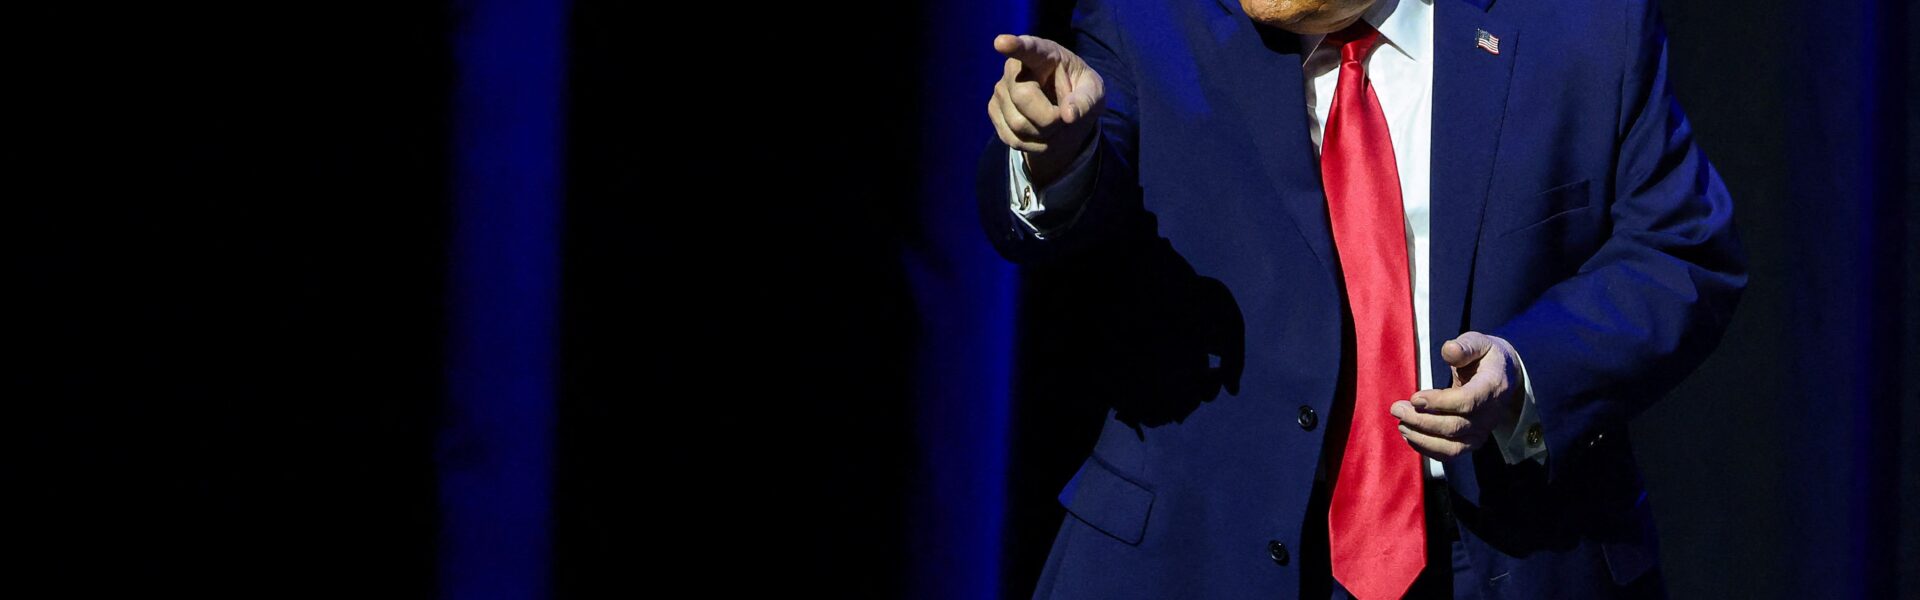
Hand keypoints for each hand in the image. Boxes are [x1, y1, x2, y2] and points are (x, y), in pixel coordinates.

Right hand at [987, 34, 1104, 186]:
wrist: (1064, 113)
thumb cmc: (1080, 93)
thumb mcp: (1094, 93)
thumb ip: (1086, 101)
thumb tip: (1068, 115)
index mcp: (1044, 54)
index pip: (1028, 48)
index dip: (1014, 46)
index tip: (1001, 43)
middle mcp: (1015, 68)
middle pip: (1023, 97)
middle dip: (1049, 118)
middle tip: (1064, 118)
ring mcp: (1001, 89)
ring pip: (1018, 123)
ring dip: (1043, 135)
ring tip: (1053, 124)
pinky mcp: (994, 110)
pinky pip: (1012, 138)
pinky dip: (1033, 145)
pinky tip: (1040, 133)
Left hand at [1390, 332, 1523, 460]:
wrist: (1503, 378)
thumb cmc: (1485, 357)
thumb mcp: (1479, 342)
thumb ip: (1465, 346)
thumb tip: (1448, 350)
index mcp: (1492, 387)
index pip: (1467, 401)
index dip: (1439, 402)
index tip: (1414, 397)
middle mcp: (1490, 415)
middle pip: (1454, 426)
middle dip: (1422, 420)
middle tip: (1396, 408)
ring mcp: (1482, 431)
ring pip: (1451, 446)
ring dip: (1421, 438)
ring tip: (1400, 424)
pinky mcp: (1472, 441)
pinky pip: (1449, 453)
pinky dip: (1427, 448)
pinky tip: (1409, 434)